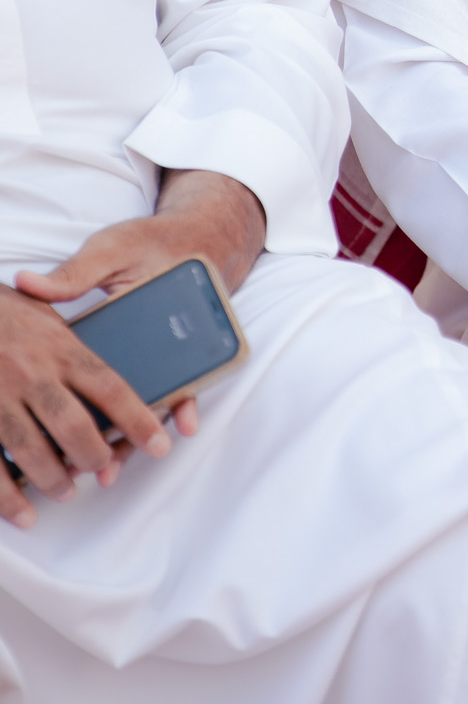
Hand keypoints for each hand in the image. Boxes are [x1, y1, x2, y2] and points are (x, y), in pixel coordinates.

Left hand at [1, 171, 264, 526]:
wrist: (202, 236)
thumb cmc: (154, 243)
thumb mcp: (113, 249)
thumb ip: (74, 273)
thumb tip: (28, 284)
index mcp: (146, 309)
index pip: (131, 360)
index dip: (121, 397)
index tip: (108, 423)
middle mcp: (164, 337)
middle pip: (146, 391)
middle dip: (127, 432)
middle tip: (106, 465)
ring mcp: (167, 349)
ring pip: (155, 397)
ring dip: (135, 433)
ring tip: (113, 467)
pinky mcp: (162, 353)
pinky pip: (161, 388)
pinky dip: (152, 416)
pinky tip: (142, 443)